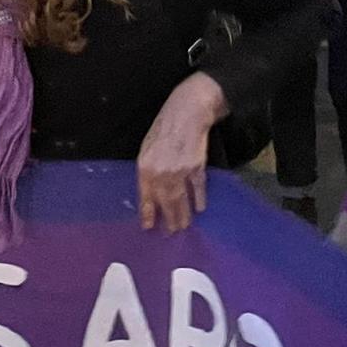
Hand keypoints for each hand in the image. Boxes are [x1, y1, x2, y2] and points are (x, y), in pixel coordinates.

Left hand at [136, 72, 225, 232]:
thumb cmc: (163, 128)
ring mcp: (180, 172)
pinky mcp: (197, 168)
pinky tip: (200, 208)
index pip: (145, 198)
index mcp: (145, 168)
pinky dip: (199, 199)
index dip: (148, 215)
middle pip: (165, 203)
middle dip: (169, 220)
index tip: (149, 228)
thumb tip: (151, 192)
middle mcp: (161, 174)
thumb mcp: (147, 148)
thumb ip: (147, 171)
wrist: (186, 113)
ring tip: (184, 227)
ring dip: (183, 216)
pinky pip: (198, 188)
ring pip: (181, 200)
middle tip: (171, 233)